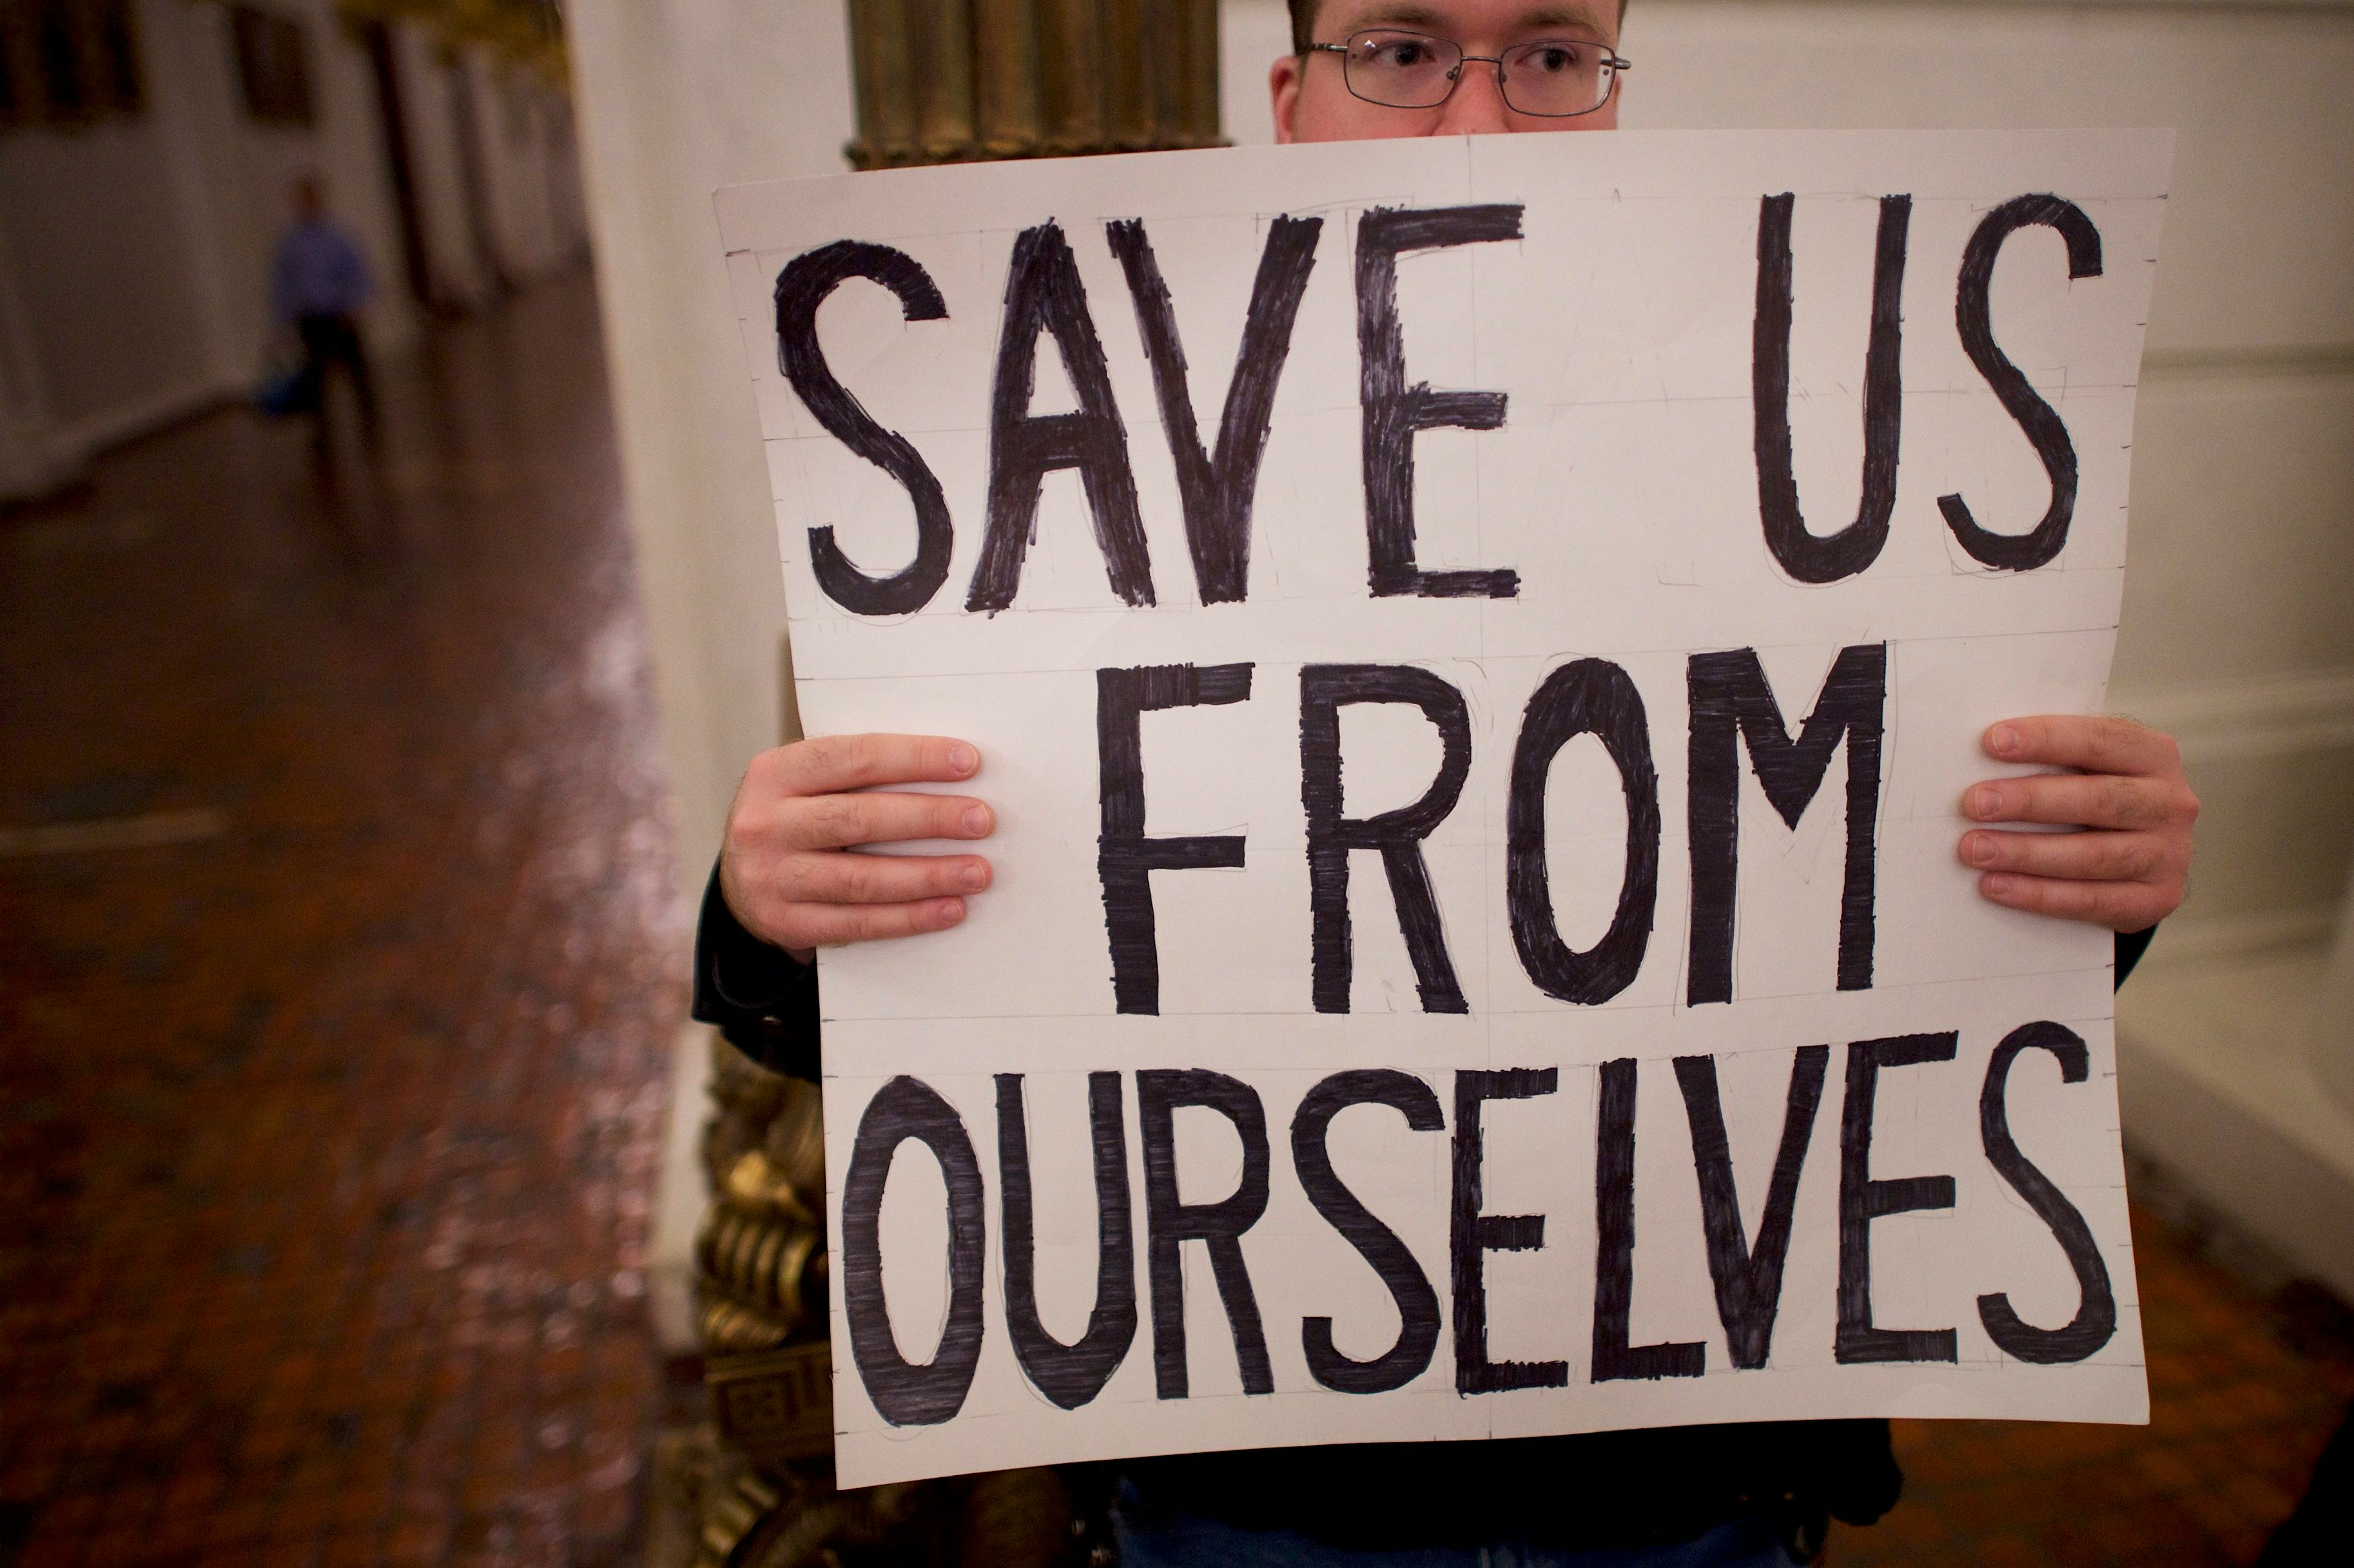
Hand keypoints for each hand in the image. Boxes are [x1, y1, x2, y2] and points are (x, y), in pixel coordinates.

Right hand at [719, 734, 994, 960]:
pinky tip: (948, 909)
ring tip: (976, 871)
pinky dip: (909, 917)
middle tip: (981, 820)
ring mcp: (772, 877)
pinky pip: (857, 923)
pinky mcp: (786, 923)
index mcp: (776, 773)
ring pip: (862, 878)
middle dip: (929, 818)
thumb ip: (859, 773)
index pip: (854, 757)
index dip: (915, 758)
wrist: (739, 877)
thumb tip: (950, 771)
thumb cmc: (794, 817)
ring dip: (928, 875)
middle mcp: (766, 823)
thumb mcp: (806, 781)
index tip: (968, 762)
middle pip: (859, 818)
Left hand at [1958, 716, 2196, 931]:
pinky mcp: (2158, 899)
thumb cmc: (2092, 795)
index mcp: (2154, 754)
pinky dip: (2038, 894)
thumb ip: (2050, 758)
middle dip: (2030, 801)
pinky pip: (2092, 900)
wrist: (2140, 856)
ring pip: (2093, 855)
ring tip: (1975, 849)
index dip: (2046, 739)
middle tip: (1975, 803)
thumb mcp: (2086, 766)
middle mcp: (2170, 802)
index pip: (2100, 739)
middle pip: (2098, 800)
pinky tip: (1995, 885)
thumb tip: (1974, 758)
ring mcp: (2170, 854)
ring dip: (2026, 853)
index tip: (1992, 742)